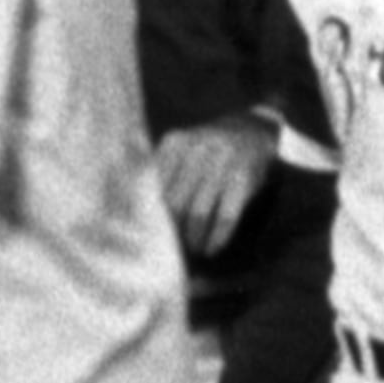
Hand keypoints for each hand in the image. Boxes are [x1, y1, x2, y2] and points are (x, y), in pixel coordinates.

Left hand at [153, 112, 277, 256]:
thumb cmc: (206, 152)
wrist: (253, 131)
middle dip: (172, 231)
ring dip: (194, 239)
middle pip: (175, 203)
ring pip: (198, 213)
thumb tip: (131, 214)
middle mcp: (198, 148)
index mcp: (175, 142)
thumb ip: (157, 173)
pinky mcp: (243, 177)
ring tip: (192, 251)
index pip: (153, 188)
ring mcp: (222, 162)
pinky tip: (212, 249)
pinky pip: (226, 216)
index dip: (150, 216)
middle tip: (172, 248)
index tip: (149, 235)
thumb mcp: (180, 150)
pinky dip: (217, 237)